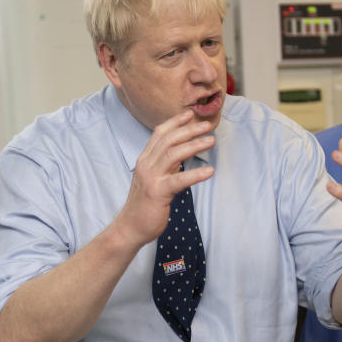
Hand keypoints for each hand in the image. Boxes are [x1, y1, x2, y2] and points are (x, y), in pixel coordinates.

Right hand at [113, 110, 215, 246]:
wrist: (130, 227)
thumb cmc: (144, 205)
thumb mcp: (153, 179)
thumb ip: (164, 165)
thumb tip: (181, 153)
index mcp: (145, 160)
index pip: (159, 134)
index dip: (175, 122)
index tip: (190, 114)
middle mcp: (146, 165)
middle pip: (168, 140)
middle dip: (188, 130)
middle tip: (207, 125)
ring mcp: (151, 178)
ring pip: (173, 154)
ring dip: (193, 145)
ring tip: (211, 141)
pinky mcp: (157, 193)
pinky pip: (178, 180)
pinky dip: (195, 174)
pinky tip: (209, 171)